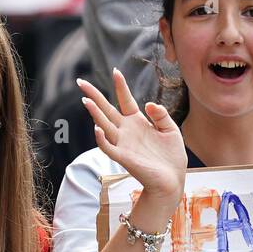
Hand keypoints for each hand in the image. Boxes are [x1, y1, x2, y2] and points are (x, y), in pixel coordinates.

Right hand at [78, 69, 185, 205]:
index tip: (115, 71)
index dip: (121, 86)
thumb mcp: (171, 129)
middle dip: (94, 95)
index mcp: (137, 122)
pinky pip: (108, 147)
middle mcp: (126, 131)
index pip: (125, 100)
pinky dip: (101, 138)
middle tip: (80, 82)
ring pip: (104, 125)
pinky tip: (97, 128)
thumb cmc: (171, 156)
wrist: (172, 180)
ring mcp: (123, 143)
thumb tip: (148, 104)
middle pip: (106, 109)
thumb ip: (161, 115)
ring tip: (85, 100)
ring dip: (94, 113)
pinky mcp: (123, 157)